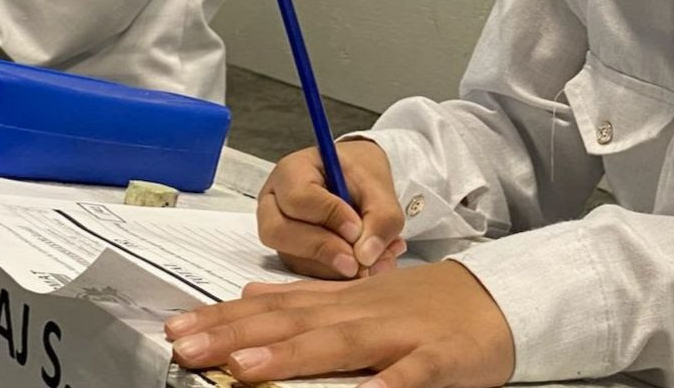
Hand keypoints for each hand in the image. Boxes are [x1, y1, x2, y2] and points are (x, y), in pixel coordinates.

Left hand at [166, 261, 514, 387]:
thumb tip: (247, 295)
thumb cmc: (425, 304)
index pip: (272, 309)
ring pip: (341, 345)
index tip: (176, 331)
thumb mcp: (359, 295)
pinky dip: (386, 386)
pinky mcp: (439, 359)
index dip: (222, 319)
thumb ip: (305, 298)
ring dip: (292, 357)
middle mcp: (361, 314)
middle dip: (237, 337)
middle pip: (293, 325)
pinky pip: (411, 376)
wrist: (497, 299)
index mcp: (340, 303)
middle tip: (188, 349)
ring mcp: (399, 336)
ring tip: (245, 371)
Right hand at [258, 140, 405, 278]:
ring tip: (372, 262)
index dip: (327, 216)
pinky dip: (335, 274)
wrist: (361, 183)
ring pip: (291, 258)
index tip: (356, 229)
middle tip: (356, 262)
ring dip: (332, 267)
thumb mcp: (380, 188)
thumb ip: (381, 218)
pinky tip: (365, 266)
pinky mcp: (289, 254)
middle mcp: (274, 202)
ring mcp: (278, 230)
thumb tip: (366, 257)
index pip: (297, 197)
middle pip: (277, 232)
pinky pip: (304, 271)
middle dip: (320, 249)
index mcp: (292, 171)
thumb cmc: (363, 175)